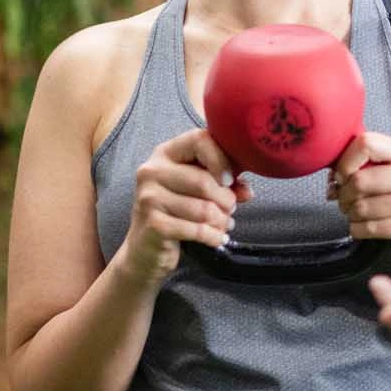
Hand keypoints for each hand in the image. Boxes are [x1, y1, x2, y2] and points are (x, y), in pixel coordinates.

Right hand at [116, 129, 252, 285]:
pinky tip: (216, 238)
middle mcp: (152, 171)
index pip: (199, 140)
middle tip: (230, 210)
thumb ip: (222, 183)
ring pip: (204, 209)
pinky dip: (213, 236)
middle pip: (204, 181)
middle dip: (226, 200)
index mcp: (165, 154)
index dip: (221, 159)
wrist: (144, 249)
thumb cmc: (175, 213)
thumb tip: (246, 191)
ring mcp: (149, 198)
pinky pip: (197, 230)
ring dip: (221, 220)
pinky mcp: (154, 224)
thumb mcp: (197, 191)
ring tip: (222, 224)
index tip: (229, 180)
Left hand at [333, 132, 390, 267]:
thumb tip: (332, 176)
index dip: (345, 161)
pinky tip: (363, 227)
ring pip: (362, 207)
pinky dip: (357, 229)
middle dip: (343, 194)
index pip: (366, 143)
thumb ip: (364, 163)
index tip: (342, 175)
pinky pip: (369, 228)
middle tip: (344, 200)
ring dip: (350, 214)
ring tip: (355, 213)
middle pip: (360, 180)